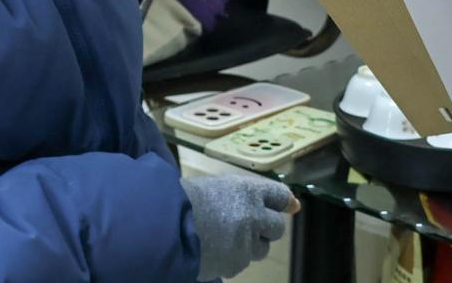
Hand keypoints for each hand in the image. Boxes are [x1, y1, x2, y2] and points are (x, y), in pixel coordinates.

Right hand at [178, 173, 297, 281]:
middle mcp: (253, 215)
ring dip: (249, 246)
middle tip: (245, 227)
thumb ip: (245, 194)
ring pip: (261, 249)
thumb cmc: (182, 201)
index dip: (280, 203)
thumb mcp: (216, 187)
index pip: (280, 196)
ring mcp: (246, 242)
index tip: (285, 207)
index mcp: (248, 190)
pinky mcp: (236, 264)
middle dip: (265, 229)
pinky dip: (231, 259)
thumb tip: (290, 204)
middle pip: (277, 227)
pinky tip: (212, 251)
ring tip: (223, 239)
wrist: (161, 227)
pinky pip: (241, 263)